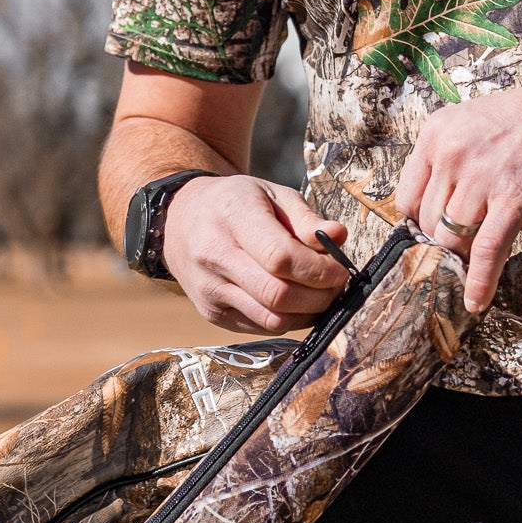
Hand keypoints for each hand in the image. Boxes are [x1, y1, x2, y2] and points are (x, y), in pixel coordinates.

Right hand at [162, 175, 350, 333]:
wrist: (181, 220)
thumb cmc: (236, 204)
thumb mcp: (272, 194)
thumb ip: (306, 218)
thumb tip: (339, 236)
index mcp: (232, 217)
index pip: (280, 257)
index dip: (318, 270)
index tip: (339, 269)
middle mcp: (214, 256)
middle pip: (278, 295)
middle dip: (319, 296)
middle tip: (336, 285)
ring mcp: (210, 290)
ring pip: (272, 319)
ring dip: (308, 313)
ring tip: (320, 293)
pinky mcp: (212, 314)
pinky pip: (261, 327)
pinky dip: (289, 319)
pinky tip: (297, 302)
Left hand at [391, 74, 521, 313]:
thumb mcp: (477, 127)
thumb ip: (453, 163)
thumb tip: (437, 216)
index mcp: (437, 132)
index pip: (407, 198)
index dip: (421, 224)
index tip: (435, 236)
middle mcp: (452, 152)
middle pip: (429, 223)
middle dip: (445, 243)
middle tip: (463, 254)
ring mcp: (482, 175)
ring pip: (452, 239)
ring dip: (464, 259)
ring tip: (474, 269)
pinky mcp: (515, 197)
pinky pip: (487, 250)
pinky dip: (480, 281)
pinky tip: (477, 300)